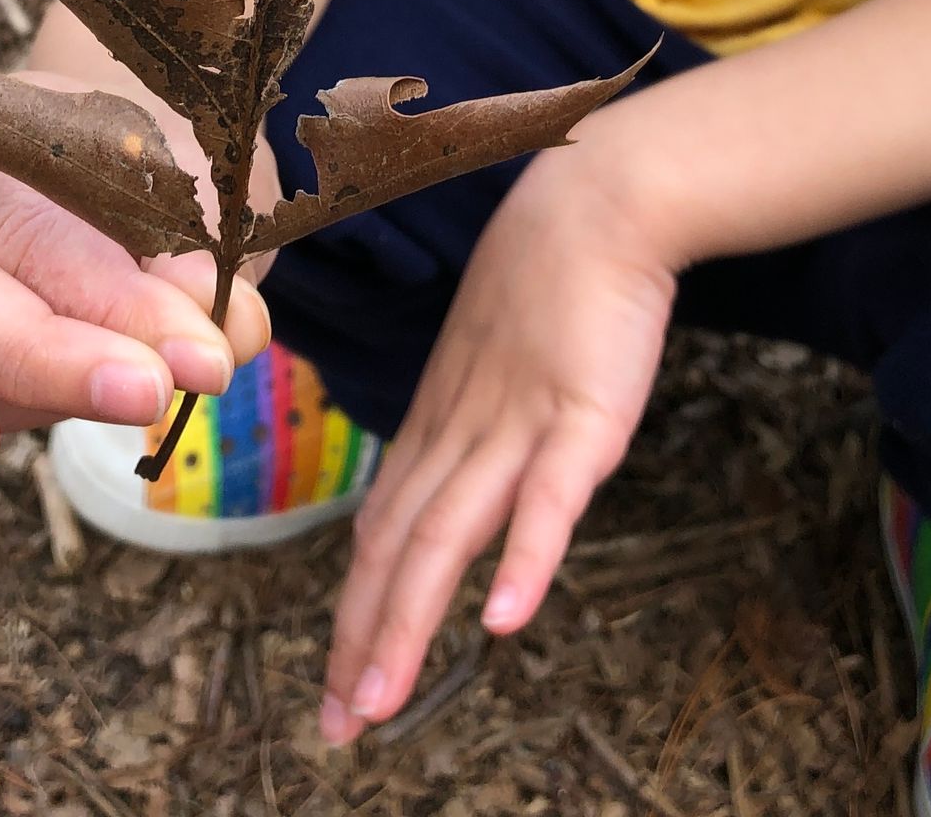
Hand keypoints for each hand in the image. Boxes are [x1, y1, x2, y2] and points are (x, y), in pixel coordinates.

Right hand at [0, 73, 271, 474]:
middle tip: (138, 395)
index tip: (207, 355)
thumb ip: (203, 264)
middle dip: (39, 355)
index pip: (55, 235)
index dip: (131, 309)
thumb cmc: (154, 182)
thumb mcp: (201, 203)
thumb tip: (216, 338)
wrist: (110, 169)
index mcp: (5, 143)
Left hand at [319, 134, 675, 741]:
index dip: (354, 611)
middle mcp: (461, 431)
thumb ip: (473, 431)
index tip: (334, 683)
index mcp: (438, 422)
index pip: (381, 532)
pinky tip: (501, 619)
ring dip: (409, 622)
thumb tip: (454, 491)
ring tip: (380, 699)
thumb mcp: (493, 364)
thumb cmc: (551, 282)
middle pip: (398, 547)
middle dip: (360, 640)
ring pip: (448, 535)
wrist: (596, 205)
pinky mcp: (582, 417)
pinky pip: (547, 498)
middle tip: (337, 725)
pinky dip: (522, 560)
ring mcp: (517, 423)